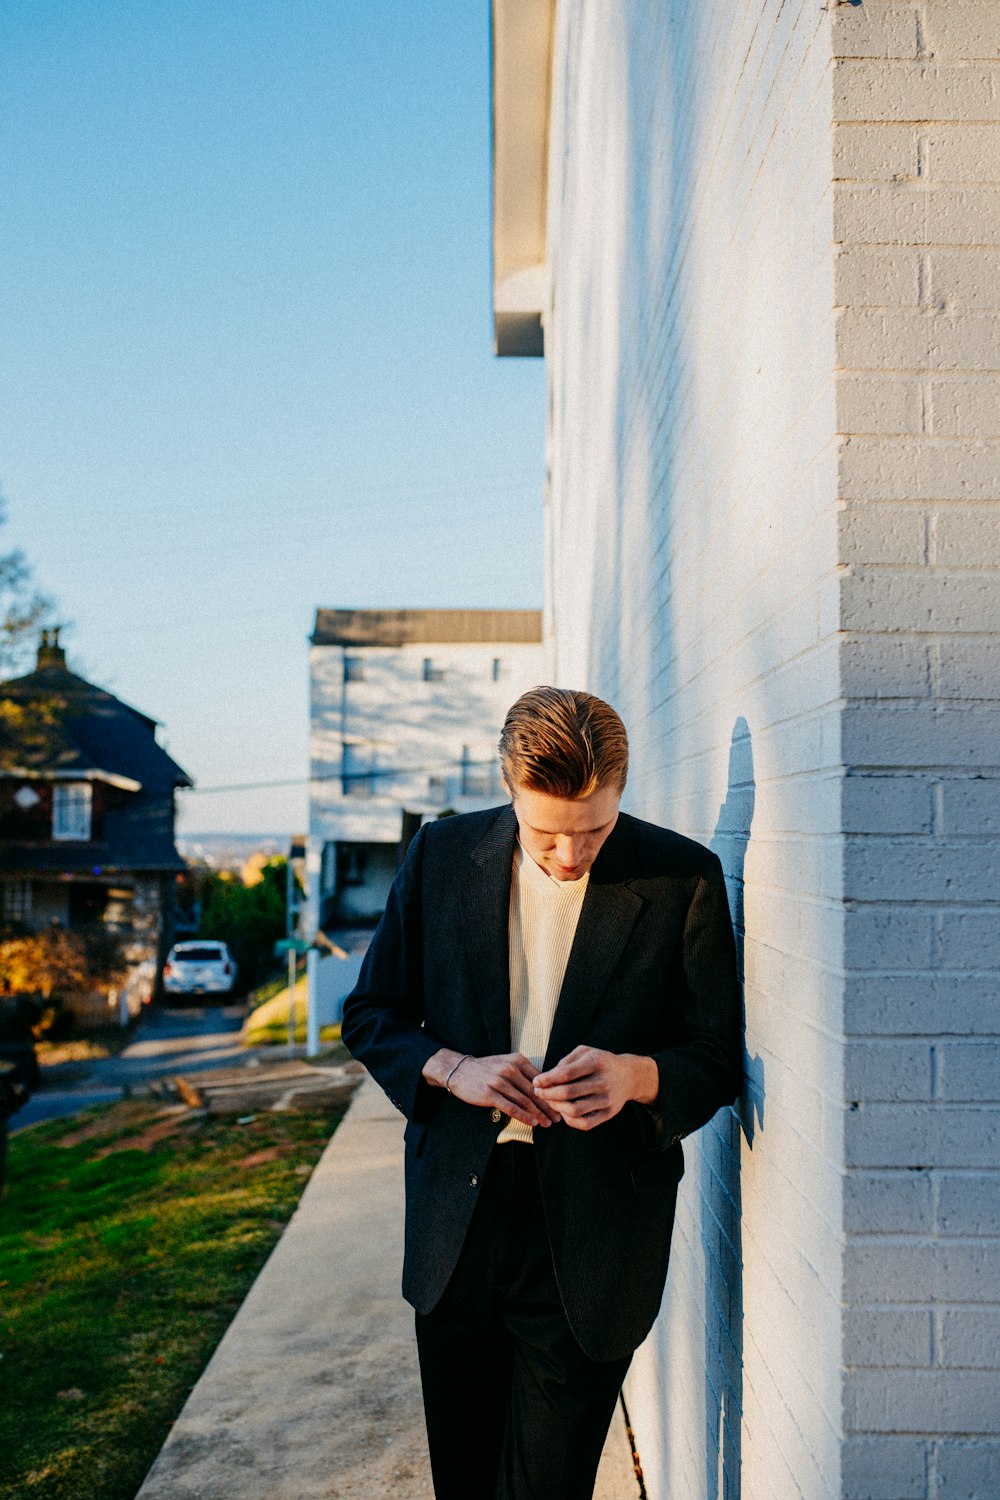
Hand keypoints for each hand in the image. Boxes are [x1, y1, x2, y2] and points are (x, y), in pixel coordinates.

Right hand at [422, 1050, 559, 1128]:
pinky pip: (511, 1107)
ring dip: (538, 1114)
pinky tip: (532, 1123)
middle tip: (559, 1117)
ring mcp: (499, 1081)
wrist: (459, 1070)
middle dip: (549, 1106)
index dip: (552, 1092)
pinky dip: (523, 1116)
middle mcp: (510, 1069)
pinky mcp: (490, 1093)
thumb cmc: (486, 1069)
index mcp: (517, 1060)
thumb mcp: (506, 1063)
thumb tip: (544, 1087)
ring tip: (548, 1123)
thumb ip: (524, 1073)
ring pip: (525, 1101)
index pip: (540, 1079)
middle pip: (535, 1091)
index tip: (561, 1104)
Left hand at [532, 1046, 658, 1130]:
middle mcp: (603, 1082)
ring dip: (556, 1107)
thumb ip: (566, 1061)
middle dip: (548, 1094)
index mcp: (596, 1063)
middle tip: (538, 1092)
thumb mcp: (585, 1052)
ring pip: (575, 1110)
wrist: (630, 1076)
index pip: (566, 1074)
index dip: (547, 1079)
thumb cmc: (601, 1062)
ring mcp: (607, 1100)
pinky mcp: (608, 1114)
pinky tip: (563, 1111)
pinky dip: (569, 1120)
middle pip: (568, 1093)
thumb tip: (547, 1077)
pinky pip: (585, 1123)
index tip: (536, 1081)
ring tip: (548, 1101)